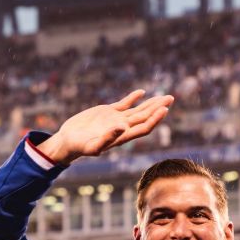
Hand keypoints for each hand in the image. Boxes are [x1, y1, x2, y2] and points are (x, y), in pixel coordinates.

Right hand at [35, 90, 173, 165]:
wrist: (68, 141)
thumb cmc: (79, 147)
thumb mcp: (92, 145)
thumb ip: (108, 138)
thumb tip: (123, 128)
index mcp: (122, 137)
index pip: (144, 127)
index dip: (155, 119)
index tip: (164, 109)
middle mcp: (122, 128)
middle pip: (145, 117)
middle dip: (158, 108)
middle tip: (171, 97)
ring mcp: (116, 119)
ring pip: (138, 110)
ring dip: (151, 103)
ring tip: (165, 96)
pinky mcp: (108, 112)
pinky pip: (124, 104)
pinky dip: (133, 98)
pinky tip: (142, 92)